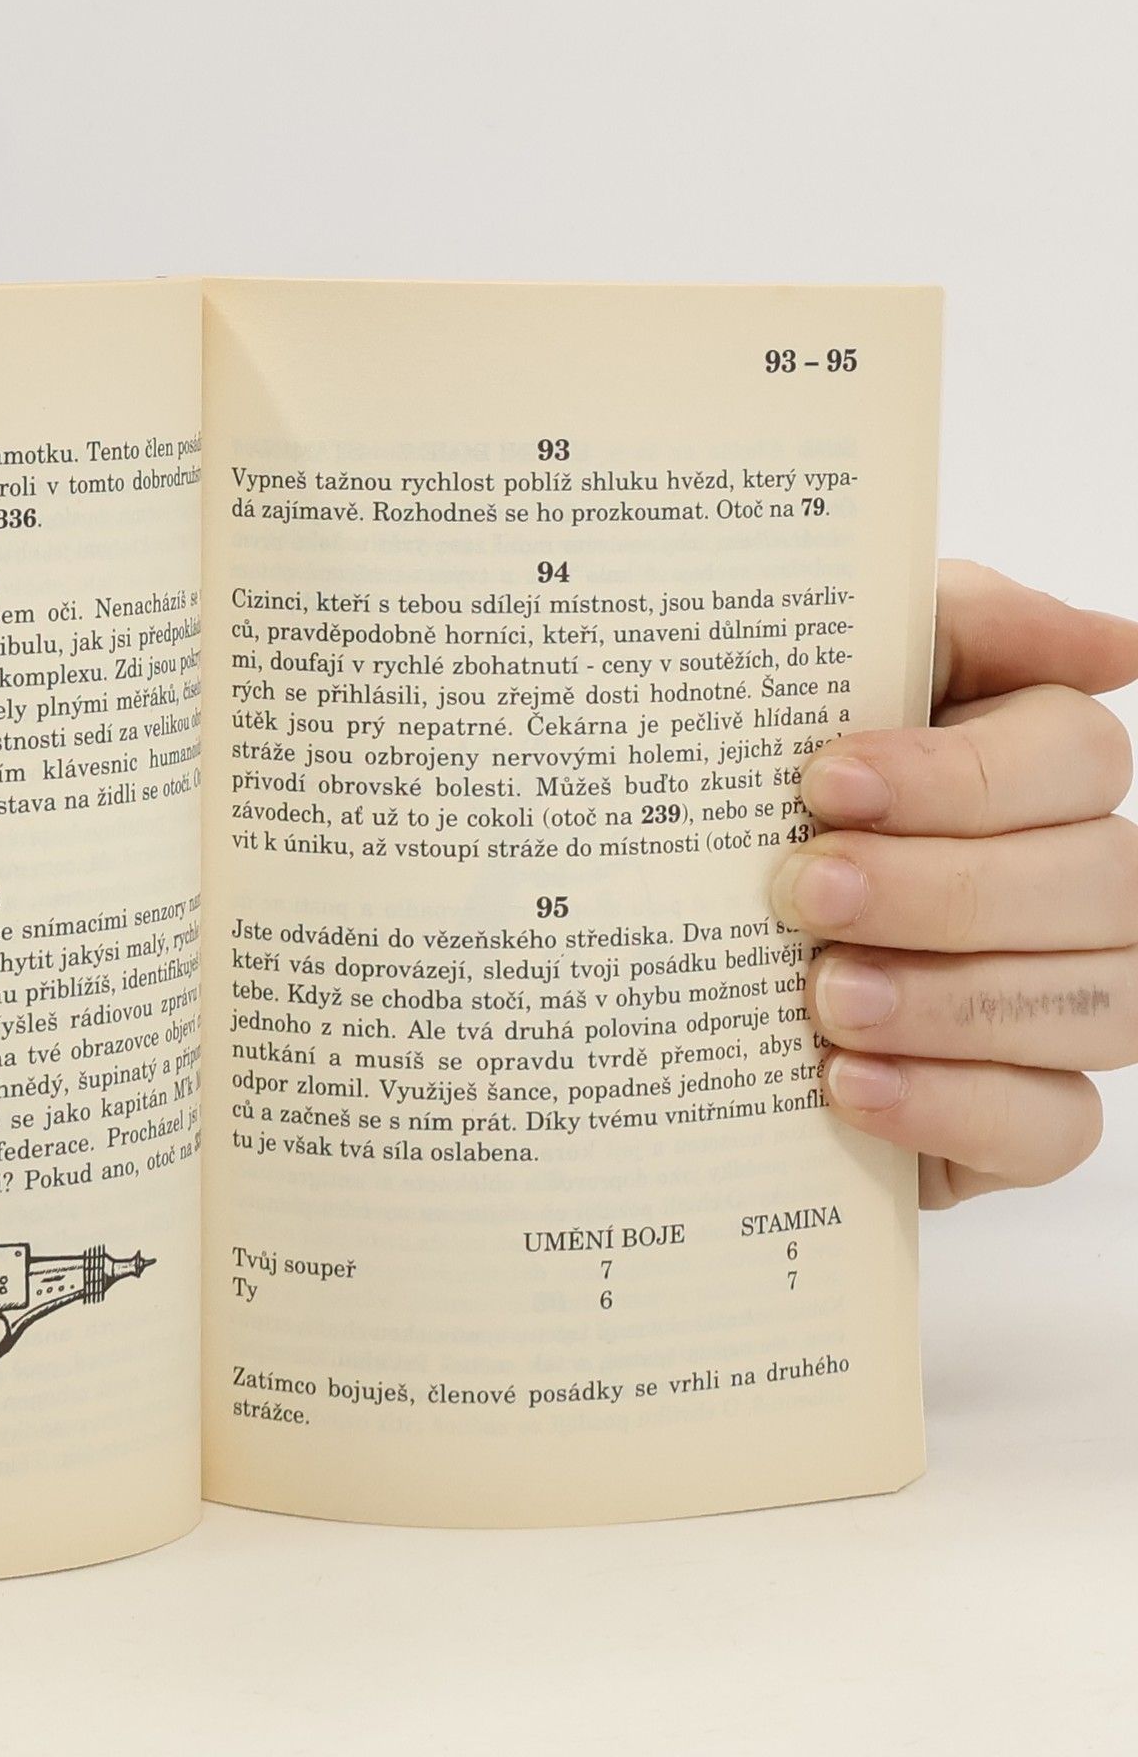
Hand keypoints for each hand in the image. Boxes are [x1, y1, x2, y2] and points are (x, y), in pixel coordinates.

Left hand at [773, 561, 1137, 1205]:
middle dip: (943, 889)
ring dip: (951, 1000)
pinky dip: (950, 1103)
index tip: (824, 782)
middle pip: (1100, 881)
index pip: (1074, 757)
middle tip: (805, 894)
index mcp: (1032, 775)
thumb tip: (1121, 646)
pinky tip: (845, 1084)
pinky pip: (1053, 1126)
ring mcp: (1061, 1011)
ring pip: (1098, 1003)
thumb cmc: (749, 810)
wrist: (664, 973)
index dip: (959, 774)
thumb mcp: (813, 688)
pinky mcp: (1019, 1122)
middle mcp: (1073, 889)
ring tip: (821, 996)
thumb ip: (956, 630)